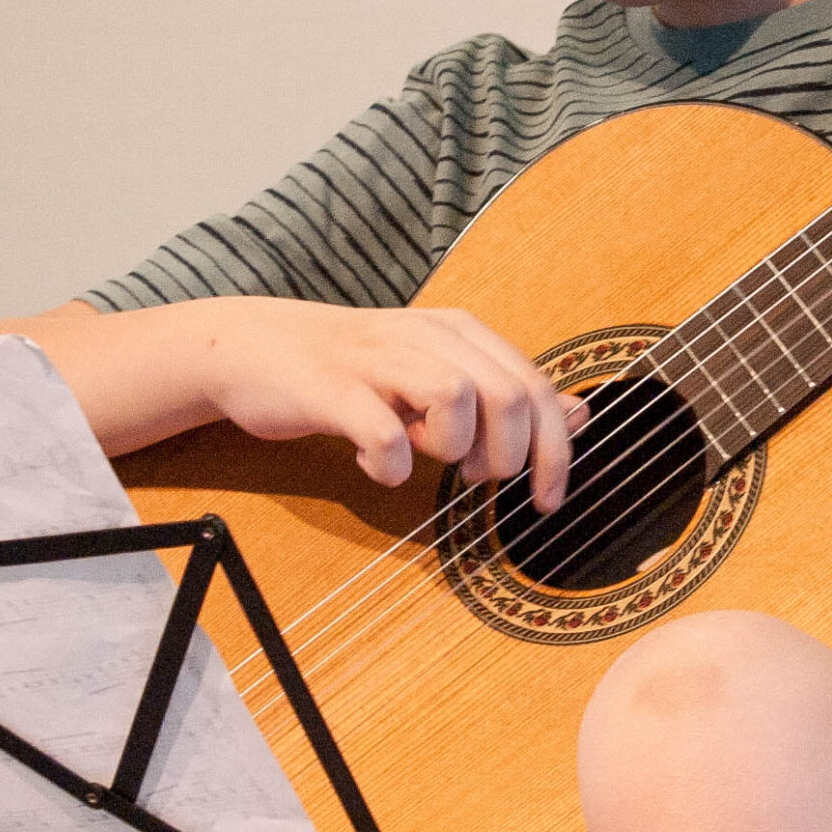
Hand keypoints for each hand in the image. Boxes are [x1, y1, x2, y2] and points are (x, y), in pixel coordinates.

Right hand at [193, 300, 588, 508]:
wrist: (253, 346)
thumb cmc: (356, 372)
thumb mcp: (439, 373)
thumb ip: (507, 393)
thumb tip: (579, 415)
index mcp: (460, 332)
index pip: (533, 387)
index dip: (554, 450)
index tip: (547, 499)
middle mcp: (427, 336)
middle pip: (507, 396)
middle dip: (510, 457)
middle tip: (478, 480)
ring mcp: (378, 359)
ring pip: (457, 399)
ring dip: (453, 448)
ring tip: (426, 456)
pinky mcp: (332, 388)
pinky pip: (383, 433)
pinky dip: (390, 464)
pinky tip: (376, 465)